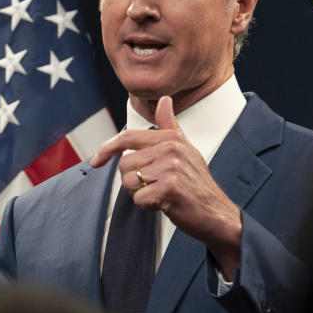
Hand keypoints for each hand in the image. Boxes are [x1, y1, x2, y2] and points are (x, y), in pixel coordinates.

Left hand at [90, 96, 241, 278]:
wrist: (215, 212)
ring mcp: (170, 168)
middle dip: (133, 180)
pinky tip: (164, 204)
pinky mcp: (169, 188)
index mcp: (171, 138)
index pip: (128, 137)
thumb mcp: (185, 149)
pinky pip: (139, 199)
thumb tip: (164, 101)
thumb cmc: (197, 184)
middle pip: (125, 164)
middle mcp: (170, 149)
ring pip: (129, 182)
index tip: (97, 160)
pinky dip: (147, 206)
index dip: (107, 148)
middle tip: (153, 186)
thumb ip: (169, 125)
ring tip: (160, 194)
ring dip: (140, 194)